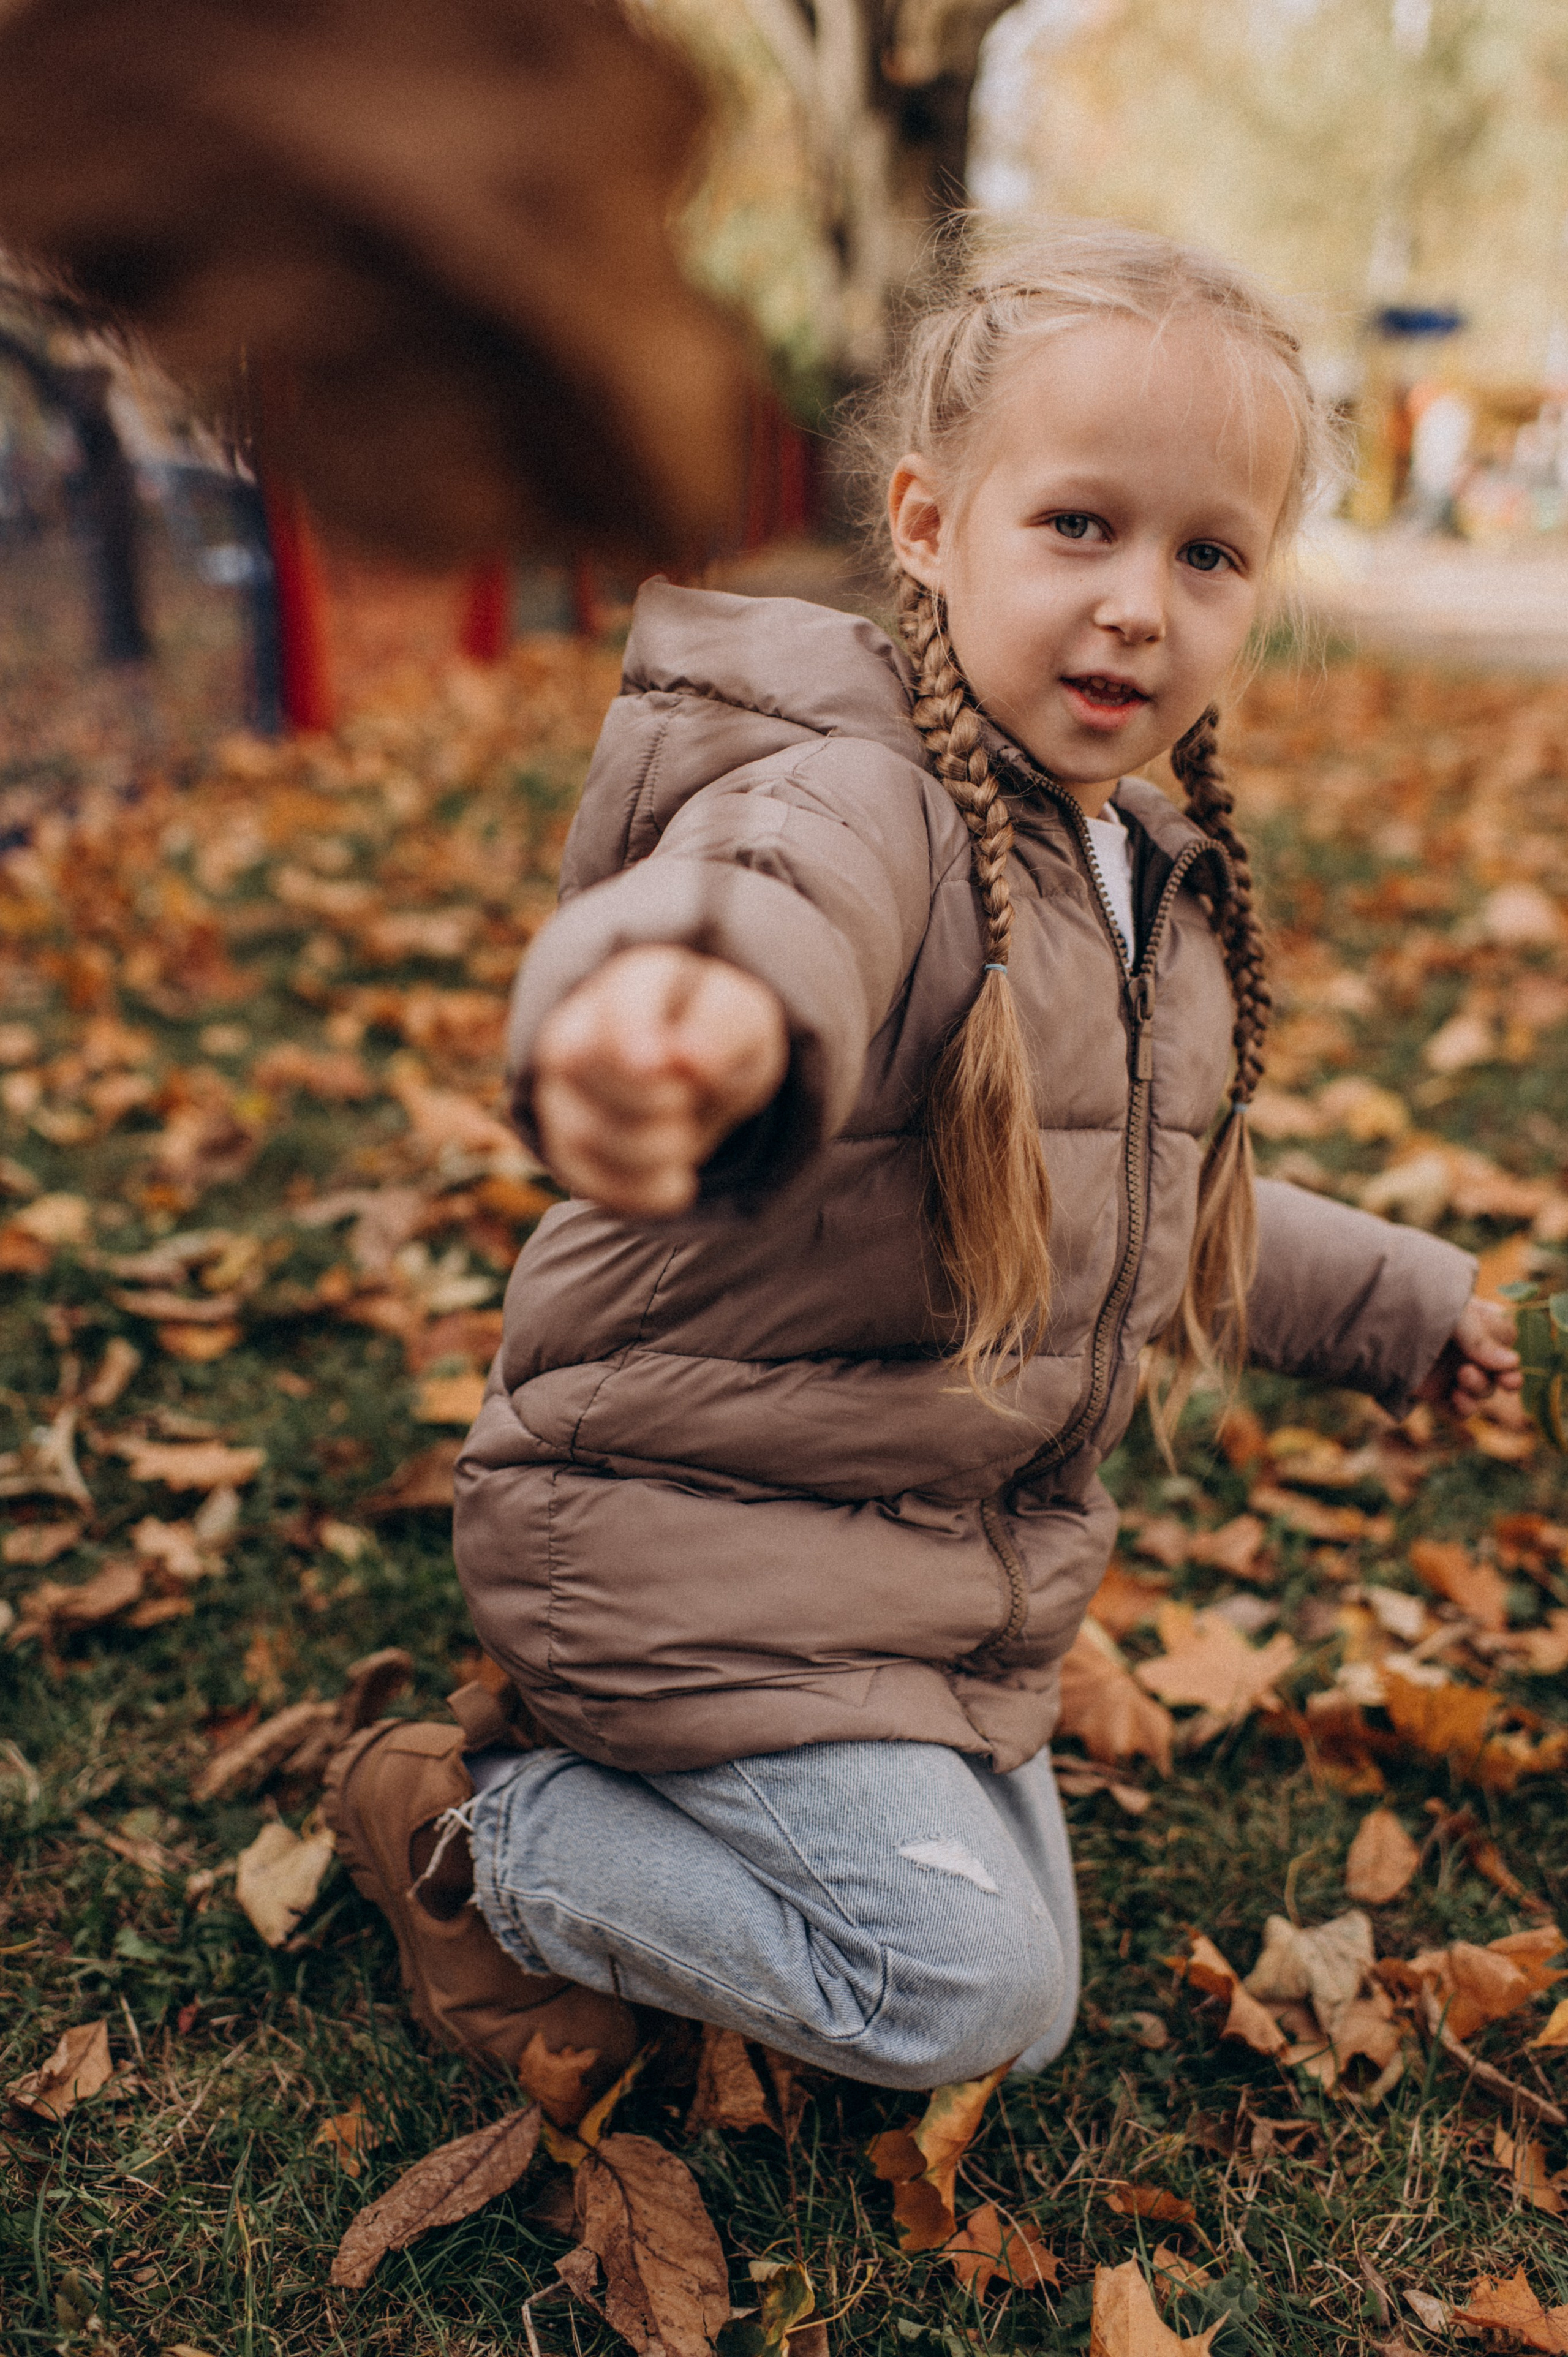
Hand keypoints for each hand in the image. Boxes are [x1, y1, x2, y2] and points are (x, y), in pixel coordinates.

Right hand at [533, 946, 788, 1216]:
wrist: (700, 1072)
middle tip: (691, 1095)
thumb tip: (685, 1060)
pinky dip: (641, 1193)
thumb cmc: (720, 1032)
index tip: (664, 1064)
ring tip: (685, 1135)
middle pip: (581, 1065)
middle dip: (654, 1098)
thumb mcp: (744, 1018)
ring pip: (582, 1133)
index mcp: (631, 980)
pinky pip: (588, 1183)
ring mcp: (561, 1092)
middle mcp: (575, 1030)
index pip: (615, 1003)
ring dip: (652, 1150)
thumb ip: (720, 1028)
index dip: (632, 1033)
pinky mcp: (565, 1147)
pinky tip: (676, 1182)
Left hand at [1415, 1294, 1522, 1413]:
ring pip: (1483, 1391)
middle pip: (1501, 1372)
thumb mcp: (1453, 1316)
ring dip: (1481, 1389)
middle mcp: (1466, 1347)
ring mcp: (1451, 1370)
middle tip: (1503, 1380)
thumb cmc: (1416, 1309)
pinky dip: (1463, 1408)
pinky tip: (1457, 1398)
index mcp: (1475, 1320)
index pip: (1506, 1338)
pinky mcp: (1434, 1391)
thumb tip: (1514, 1363)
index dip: (1508, 1352)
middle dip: (1502, 1377)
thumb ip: (1481, 1339)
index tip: (1506, 1362)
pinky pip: (1459, 1408)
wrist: (1371, 1322)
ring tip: (1462, 1378)